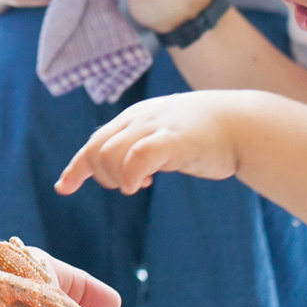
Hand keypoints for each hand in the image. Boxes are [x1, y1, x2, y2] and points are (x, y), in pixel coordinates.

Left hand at [55, 93, 246, 195]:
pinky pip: (139, 154)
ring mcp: (156, 127)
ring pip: (110, 153)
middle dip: (100, 175)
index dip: (77, 167)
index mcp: (133, 119)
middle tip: (126, 186)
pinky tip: (140, 184)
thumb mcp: (164, 136)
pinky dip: (130, 173)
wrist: (242, 123)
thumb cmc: (204, 135)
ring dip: (116, 177)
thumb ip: (142, 148)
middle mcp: (139, 119)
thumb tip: (126, 172)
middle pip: (96, 149)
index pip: (94, 142)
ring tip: (139, 184)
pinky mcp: (174, 139)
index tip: (64, 188)